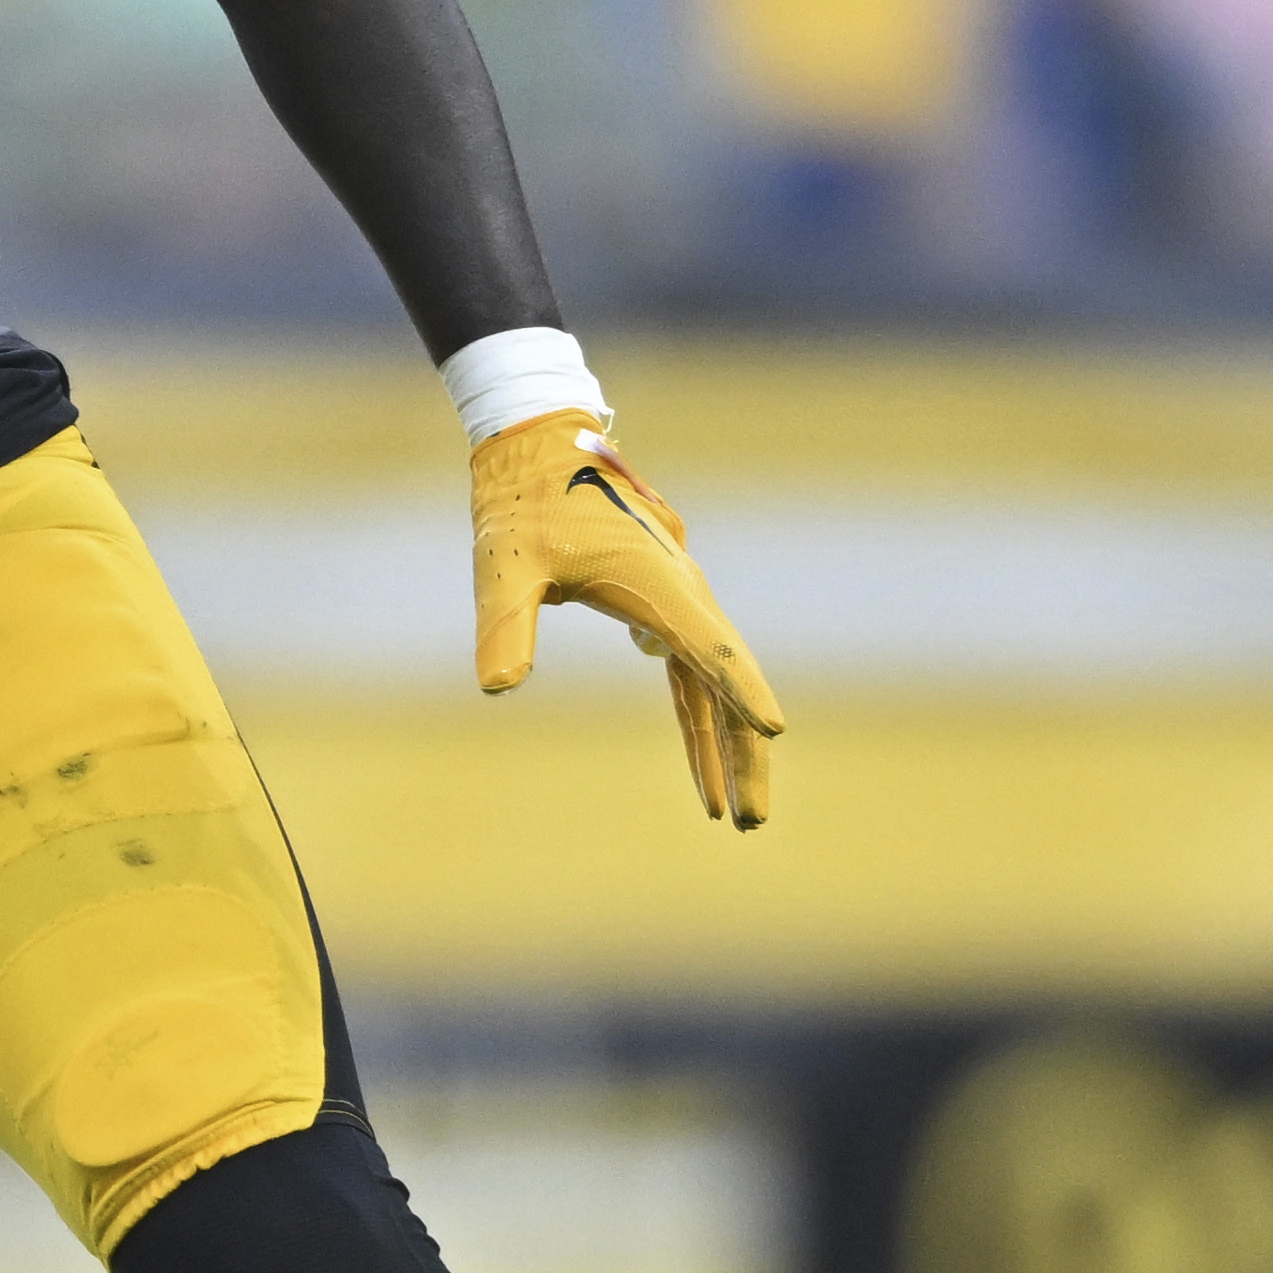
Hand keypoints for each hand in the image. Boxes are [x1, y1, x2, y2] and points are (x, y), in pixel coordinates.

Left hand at [471, 414, 784, 827]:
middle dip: (742, 752)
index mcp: (655, 581)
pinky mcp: (656, 605)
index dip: (740, 689)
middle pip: (724, 681)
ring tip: (730, 817)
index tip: (774, 730)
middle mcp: (679, 591)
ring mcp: (673, 599)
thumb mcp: (504, 565)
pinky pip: (687, 672)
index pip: (708, 646)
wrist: (536, 449)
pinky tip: (702, 764)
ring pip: (710, 684)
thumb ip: (504, 625)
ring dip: (722, 745)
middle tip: (750, 823)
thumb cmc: (521, 503)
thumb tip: (497, 687)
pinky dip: (696, 716)